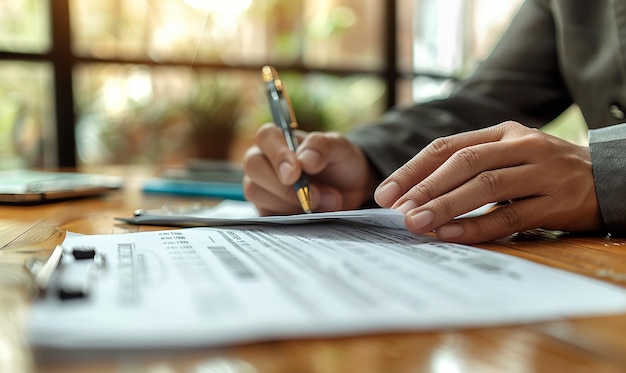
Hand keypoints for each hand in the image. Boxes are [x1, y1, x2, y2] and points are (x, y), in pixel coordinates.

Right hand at [243, 123, 378, 214]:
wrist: (350, 191)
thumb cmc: (339, 162)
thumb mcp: (340, 148)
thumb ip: (322, 146)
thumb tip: (305, 161)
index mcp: (278, 139)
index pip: (266, 137)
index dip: (278, 155)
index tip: (296, 172)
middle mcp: (263, 160)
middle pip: (254, 166)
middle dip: (284, 185)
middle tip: (314, 196)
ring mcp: (261, 186)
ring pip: (256, 193)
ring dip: (292, 202)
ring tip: (325, 203)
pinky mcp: (265, 210)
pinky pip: (265, 216)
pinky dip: (289, 218)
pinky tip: (310, 216)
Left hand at [374, 121, 601, 243]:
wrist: (608, 179)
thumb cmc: (543, 171)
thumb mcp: (508, 157)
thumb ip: (469, 168)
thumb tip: (414, 196)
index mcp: (501, 132)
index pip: (447, 146)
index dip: (413, 169)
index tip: (386, 193)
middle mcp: (521, 145)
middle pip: (464, 163)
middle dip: (425, 187)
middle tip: (397, 210)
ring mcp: (542, 171)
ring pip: (486, 186)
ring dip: (446, 205)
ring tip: (416, 223)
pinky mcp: (557, 201)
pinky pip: (511, 215)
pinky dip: (478, 226)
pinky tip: (451, 234)